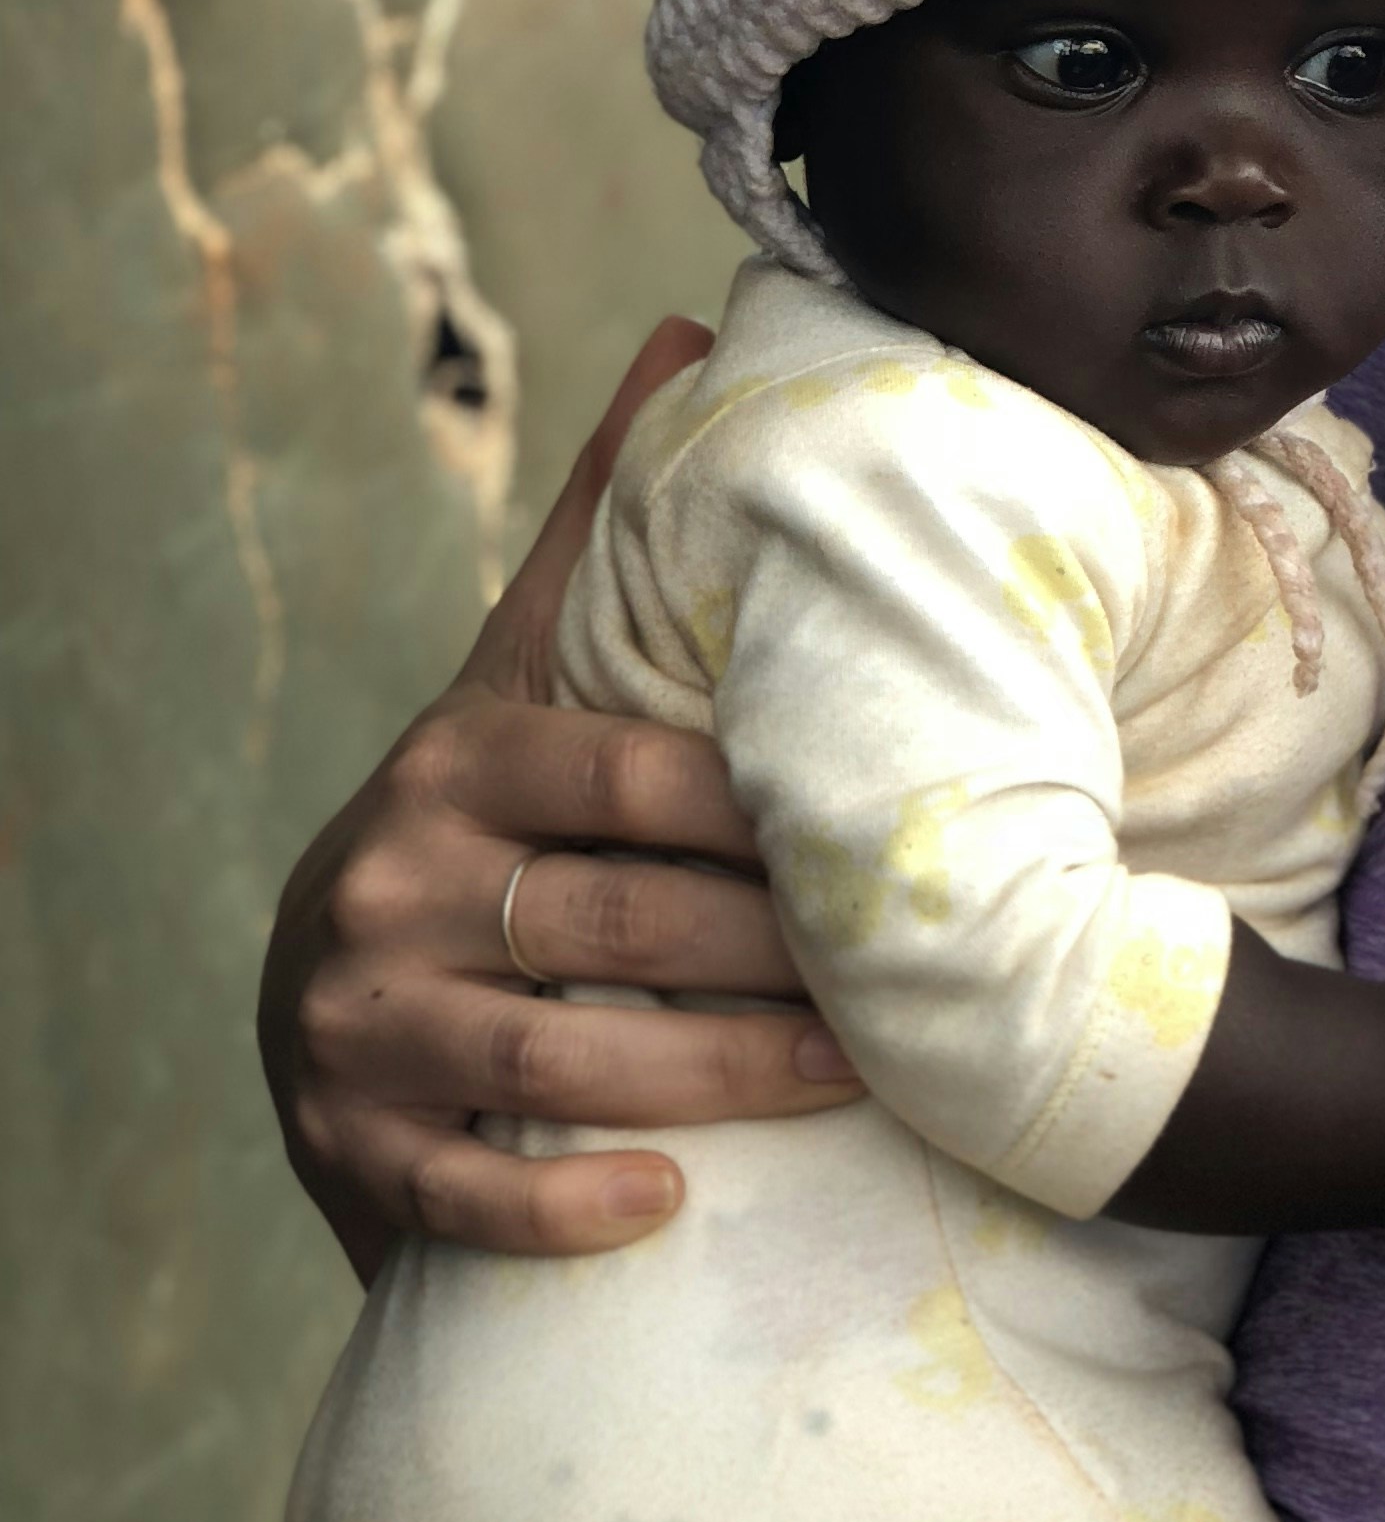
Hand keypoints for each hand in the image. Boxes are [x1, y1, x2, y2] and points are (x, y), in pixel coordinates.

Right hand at [258, 317, 858, 1278]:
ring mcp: (357, 1026)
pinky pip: (469, 1190)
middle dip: (777, 955)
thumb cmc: (481, 820)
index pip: (632, 778)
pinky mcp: (351, 1154)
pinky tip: (673, 1200)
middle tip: (920, 973)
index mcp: (458, 757)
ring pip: (556, 1059)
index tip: (901, 834)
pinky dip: (569, 1201)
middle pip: (615, 923)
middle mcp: (390, 883)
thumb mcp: (524, 672)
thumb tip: (690, 320)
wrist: (328, 999)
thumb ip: (605, 526)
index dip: (770, 815)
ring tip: (856, 1079)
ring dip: (720, 1078)